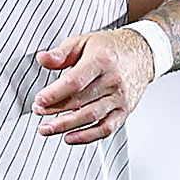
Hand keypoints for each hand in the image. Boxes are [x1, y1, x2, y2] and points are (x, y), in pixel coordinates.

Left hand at [32, 27, 155, 144]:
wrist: (141, 53)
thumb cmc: (110, 48)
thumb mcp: (83, 42)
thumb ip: (61, 53)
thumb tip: (43, 59)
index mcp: (101, 60)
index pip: (75, 81)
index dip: (55, 93)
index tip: (39, 100)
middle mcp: (113, 80)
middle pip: (80, 101)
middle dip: (55, 110)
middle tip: (38, 112)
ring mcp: (120, 98)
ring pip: (91, 117)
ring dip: (66, 125)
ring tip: (47, 128)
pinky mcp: (124, 111)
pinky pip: (106, 128)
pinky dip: (87, 136)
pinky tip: (70, 137)